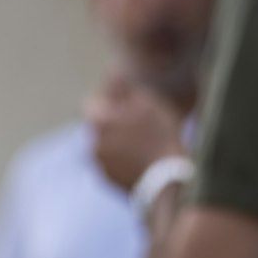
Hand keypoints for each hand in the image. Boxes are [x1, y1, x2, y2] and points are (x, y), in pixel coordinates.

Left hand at [85, 74, 185, 192]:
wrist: (166, 182)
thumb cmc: (159, 137)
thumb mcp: (146, 103)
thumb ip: (124, 89)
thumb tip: (112, 76)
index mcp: (98, 123)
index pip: (92, 103)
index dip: (108, 100)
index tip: (126, 103)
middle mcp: (93, 145)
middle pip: (98, 126)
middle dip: (112, 122)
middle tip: (137, 122)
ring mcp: (99, 166)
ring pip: (104, 145)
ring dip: (116, 140)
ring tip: (142, 142)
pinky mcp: (109, 182)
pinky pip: (112, 163)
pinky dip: (121, 158)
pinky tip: (141, 158)